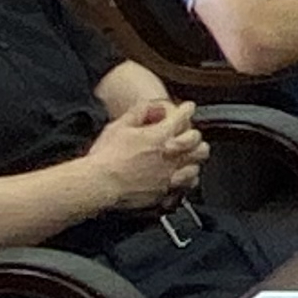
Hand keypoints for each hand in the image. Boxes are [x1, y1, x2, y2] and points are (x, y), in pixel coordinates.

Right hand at [83, 97, 205, 210]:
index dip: (187, 109)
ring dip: (193, 158)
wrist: (99, 184)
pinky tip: (182, 177)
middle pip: (197, 141)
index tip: (188, 108)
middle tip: (189, 134)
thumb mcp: (118, 126)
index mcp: (160, 136)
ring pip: (196, 164)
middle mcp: (170, 155)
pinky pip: (186, 185)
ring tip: (189, 156)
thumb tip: (151, 106)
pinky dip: (187, 179)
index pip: (183, 116)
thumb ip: (138, 112)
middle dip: (194, 135)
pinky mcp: (165, 192)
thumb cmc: (106, 157)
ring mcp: (169, 175)